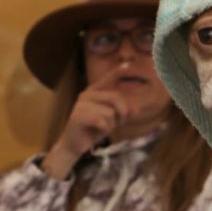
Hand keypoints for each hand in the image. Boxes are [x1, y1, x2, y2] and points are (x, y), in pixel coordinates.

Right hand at [41, 64, 136, 178]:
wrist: (75, 145)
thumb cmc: (94, 130)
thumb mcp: (112, 120)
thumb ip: (123, 113)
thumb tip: (137, 109)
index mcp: (94, 92)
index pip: (107, 79)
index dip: (117, 72)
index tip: (128, 64)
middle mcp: (86, 95)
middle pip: (115, 97)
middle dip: (122, 112)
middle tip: (118, 122)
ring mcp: (80, 105)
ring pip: (109, 112)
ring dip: (110, 124)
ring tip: (101, 128)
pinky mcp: (77, 116)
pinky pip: (101, 121)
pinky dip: (103, 129)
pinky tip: (96, 130)